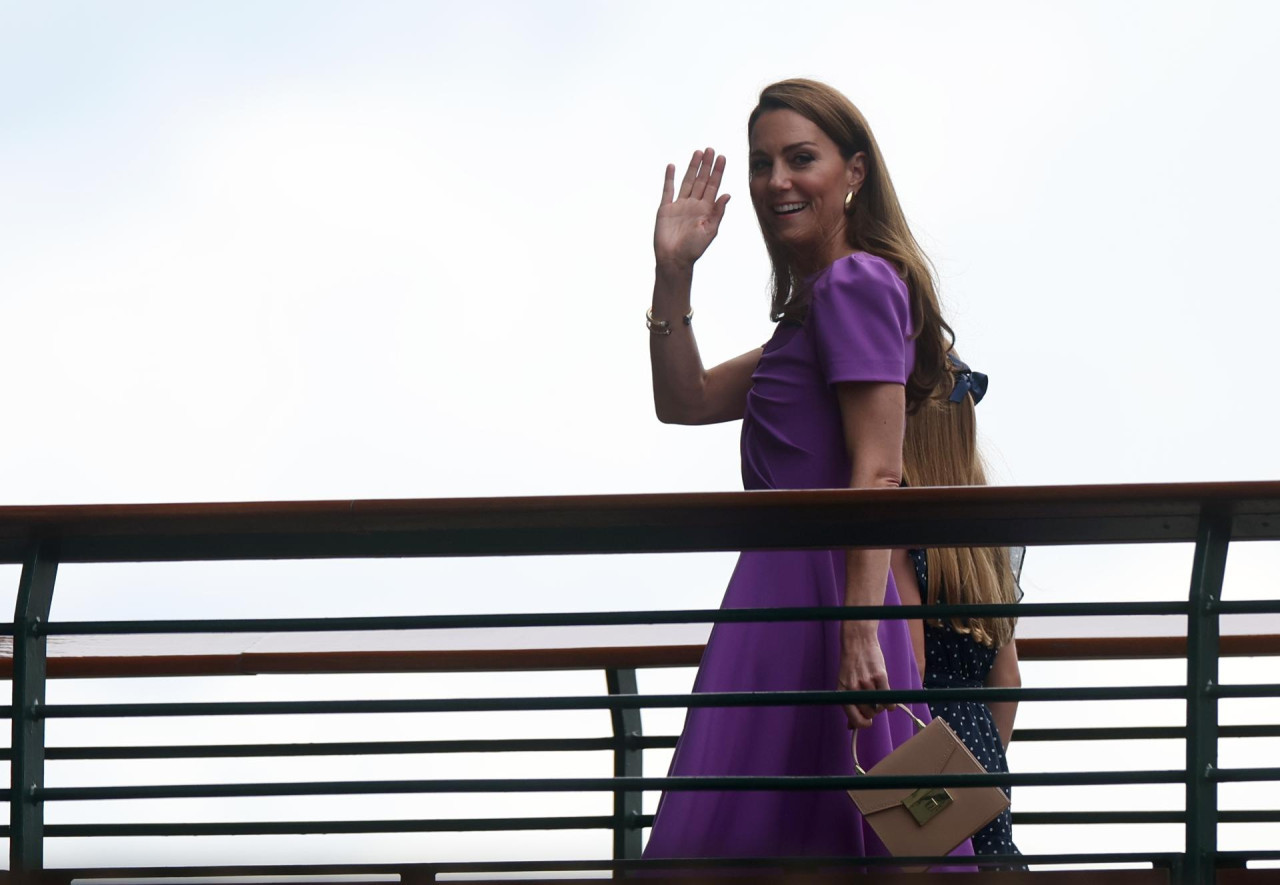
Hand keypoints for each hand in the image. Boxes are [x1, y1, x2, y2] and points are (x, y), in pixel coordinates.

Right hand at [654, 148, 729, 269]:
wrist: (674, 260)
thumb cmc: (694, 249)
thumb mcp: (710, 231)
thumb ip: (718, 212)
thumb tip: (727, 194)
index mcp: (706, 209)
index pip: (713, 186)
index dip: (717, 171)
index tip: (722, 157)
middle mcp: (694, 204)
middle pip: (702, 180)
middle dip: (706, 165)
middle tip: (710, 149)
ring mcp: (680, 205)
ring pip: (687, 181)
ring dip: (692, 167)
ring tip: (697, 152)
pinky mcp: (666, 209)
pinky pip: (668, 190)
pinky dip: (669, 178)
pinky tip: (672, 166)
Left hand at [839, 625, 889, 729]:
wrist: (858, 641)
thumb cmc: (852, 664)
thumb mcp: (845, 684)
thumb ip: (849, 705)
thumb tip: (850, 728)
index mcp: (842, 692)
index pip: (853, 718)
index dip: (862, 724)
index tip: (868, 723)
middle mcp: (854, 689)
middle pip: (869, 713)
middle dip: (873, 711)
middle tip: (874, 703)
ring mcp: (867, 683)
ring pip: (880, 707)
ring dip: (882, 705)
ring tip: (879, 696)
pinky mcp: (880, 676)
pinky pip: (889, 699)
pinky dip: (891, 703)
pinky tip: (889, 698)